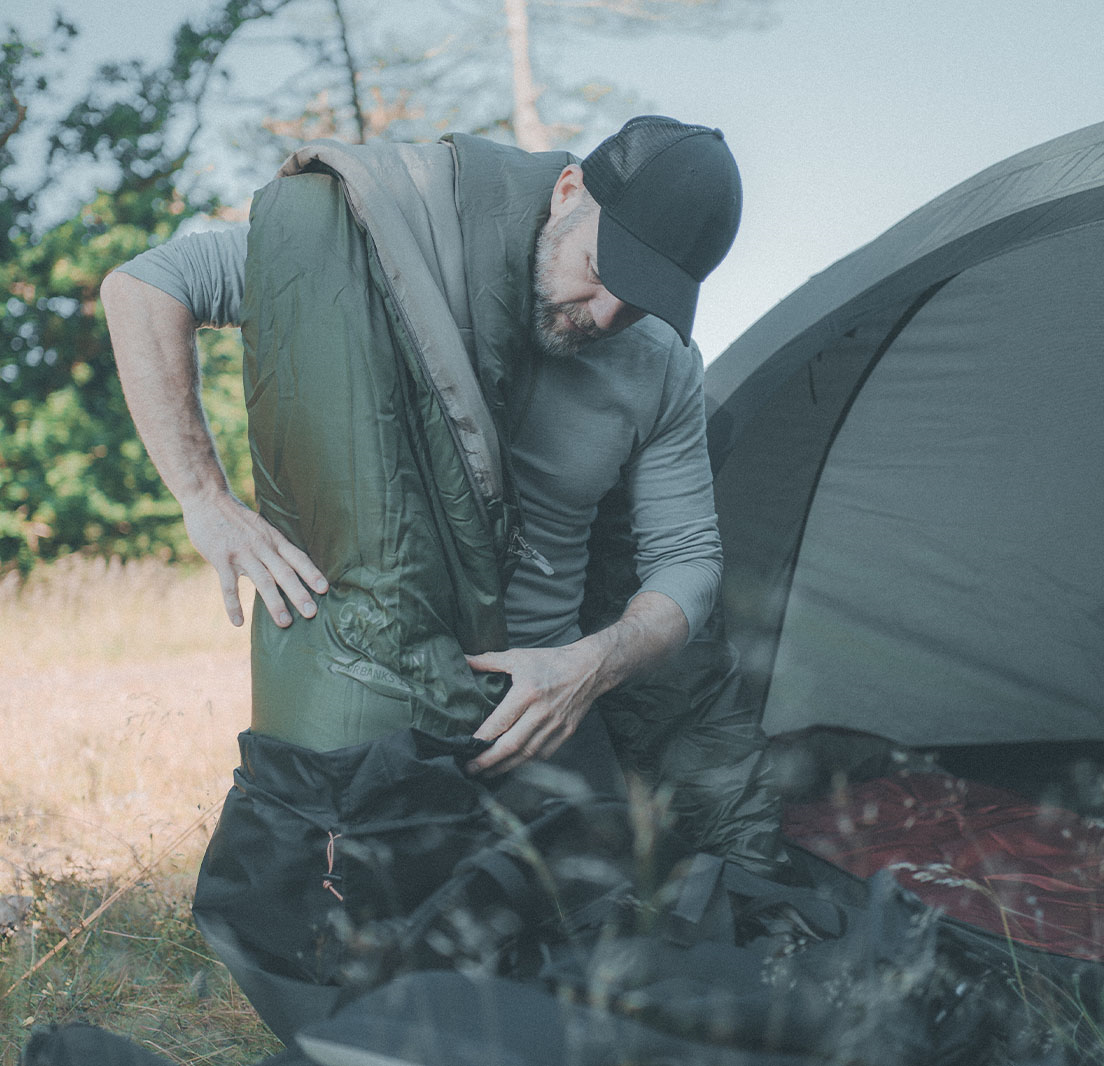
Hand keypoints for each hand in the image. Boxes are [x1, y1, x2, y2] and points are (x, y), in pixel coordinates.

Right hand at [182, 491, 328, 627]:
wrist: (208, 499)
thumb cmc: (236, 517)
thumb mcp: (261, 527)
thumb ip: (272, 545)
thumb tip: (289, 565)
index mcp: (273, 539)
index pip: (297, 557)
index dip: (312, 573)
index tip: (325, 589)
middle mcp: (261, 546)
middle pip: (284, 572)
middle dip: (299, 593)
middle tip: (312, 613)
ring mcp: (241, 553)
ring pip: (262, 581)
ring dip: (274, 603)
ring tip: (284, 623)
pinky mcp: (221, 558)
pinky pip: (229, 586)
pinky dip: (233, 605)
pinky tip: (238, 622)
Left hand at [464, 643, 602, 776]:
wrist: (588, 669)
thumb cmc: (550, 661)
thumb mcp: (518, 656)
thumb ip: (488, 661)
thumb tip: (463, 659)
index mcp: (527, 692)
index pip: (500, 722)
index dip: (481, 738)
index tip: (466, 747)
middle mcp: (541, 712)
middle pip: (511, 745)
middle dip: (488, 760)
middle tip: (470, 768)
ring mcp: (555, 725)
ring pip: (526, 754)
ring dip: (504, 766)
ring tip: (486, 773)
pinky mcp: (566, 732)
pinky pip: (543, 754)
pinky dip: (525, 763)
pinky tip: (512, 765)